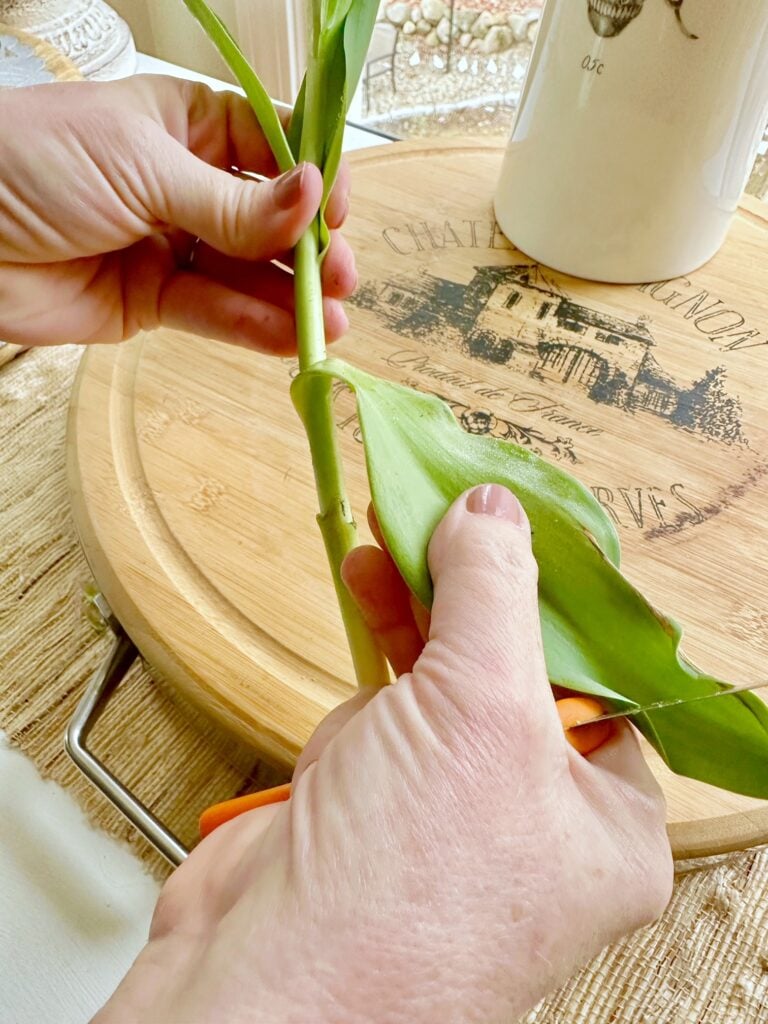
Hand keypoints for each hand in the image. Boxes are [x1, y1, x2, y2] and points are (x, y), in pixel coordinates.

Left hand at [0, 76, 354, 349]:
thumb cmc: (30, 160)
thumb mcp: (142, 164)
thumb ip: (230, 200)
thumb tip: (310, 199)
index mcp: (183, 125)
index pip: (269, 146)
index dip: (310, 177)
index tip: (337, 209)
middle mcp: (184, 184)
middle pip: (268, 219)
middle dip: (309, 248)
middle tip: (342, 277)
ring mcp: (171, 245)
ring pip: (247, 274)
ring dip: (291, 299)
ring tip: (332, 323)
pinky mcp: (152, 301)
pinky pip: (214, 314)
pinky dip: (253, 328)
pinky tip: (290, 339)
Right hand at [97, 485, 671, 1023]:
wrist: (263, 987)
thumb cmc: (401, 899)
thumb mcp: (481, 711)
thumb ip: (492, 593)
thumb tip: (494, 514)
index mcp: (603, 823)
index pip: (598, 679)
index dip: (555, 597)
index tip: (520, 528)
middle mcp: (531, 819)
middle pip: (516, 667)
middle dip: (476, 588)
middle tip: (450, 517)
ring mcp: (449, 807)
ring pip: (447, 673)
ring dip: (420, 601)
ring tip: (395, 535)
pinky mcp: (377, 794)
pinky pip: (390, 693)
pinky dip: (377, 635)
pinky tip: (368, 584)